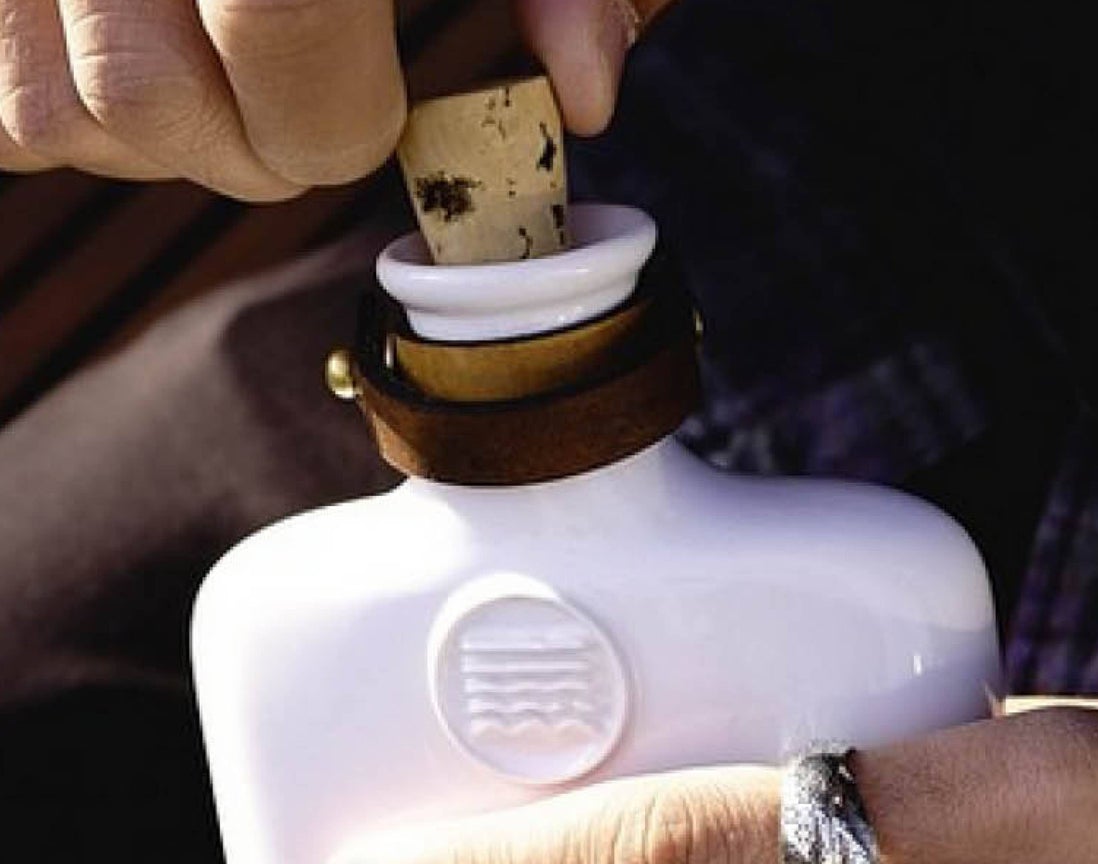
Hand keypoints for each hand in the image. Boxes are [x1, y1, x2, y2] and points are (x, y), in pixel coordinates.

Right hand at [0, 0, 666, 197]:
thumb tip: (586, 91)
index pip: (282, 19)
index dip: (329, 117)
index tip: (370, 118)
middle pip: (147, 97)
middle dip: (253, 152)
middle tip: (306, 115)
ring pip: (53, 109)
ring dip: (157, 138)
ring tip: (219, 72)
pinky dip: (56, 104)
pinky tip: (134, 47)